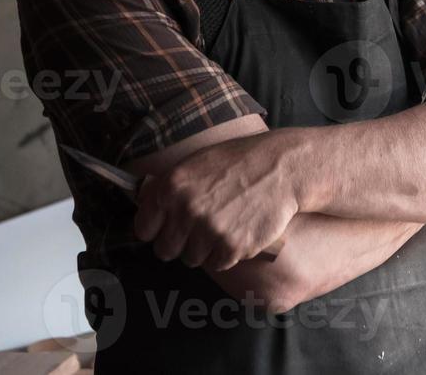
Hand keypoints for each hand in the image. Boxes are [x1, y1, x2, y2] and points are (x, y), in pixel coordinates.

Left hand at [132, 131, 299, 271]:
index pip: (143, 229)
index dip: (155, 230)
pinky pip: (217, 264)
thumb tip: (144, 206)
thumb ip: (169, 187)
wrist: (281, 169)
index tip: (164, 229)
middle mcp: (186, 209)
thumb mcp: (196, 163)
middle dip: (179, 243)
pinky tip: (238, 231)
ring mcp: (209, 230)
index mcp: (171, 186)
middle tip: (198, 229)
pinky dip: (226, 253)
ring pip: (192, 259)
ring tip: (223, 226)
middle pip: (165, 250)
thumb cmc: (240, 162)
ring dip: (204, 249)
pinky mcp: (233, 247)